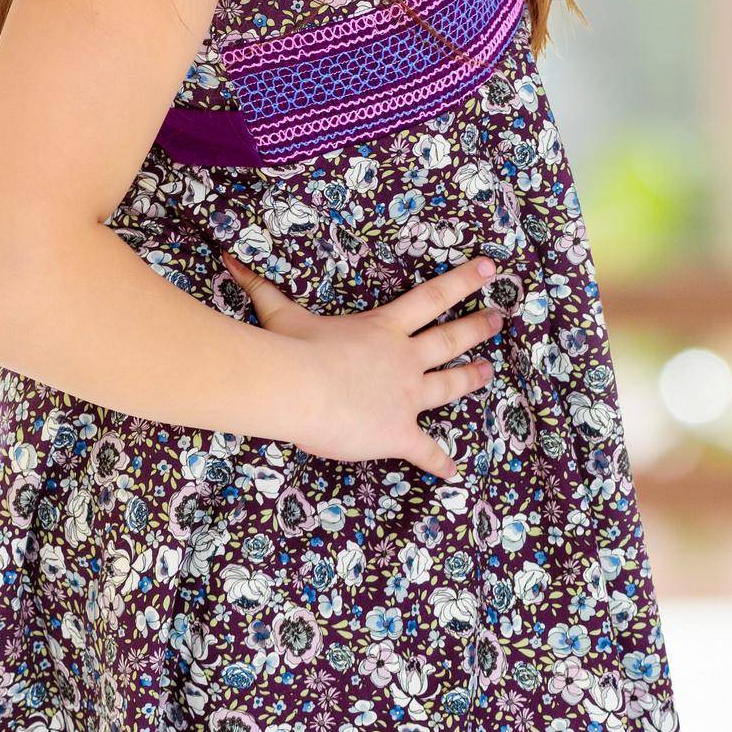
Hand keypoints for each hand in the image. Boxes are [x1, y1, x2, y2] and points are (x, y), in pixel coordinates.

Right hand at [219, 250, 502, 482]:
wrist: (300, 389)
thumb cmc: (293, 350)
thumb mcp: (280, 314)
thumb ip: (261, 288)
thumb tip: (231, 261)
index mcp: (384, 329)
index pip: (432, 297)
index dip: (463, 281)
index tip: (489, 269)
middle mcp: (404, 359)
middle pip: (451, 339)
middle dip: (478, 328)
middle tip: (500, 319)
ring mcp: (407, 396)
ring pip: (449, 385)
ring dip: (471, 377)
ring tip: (490, 371)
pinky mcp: (400, 433)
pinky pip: (425, 451)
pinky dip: (440, 461)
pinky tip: (454, 471)